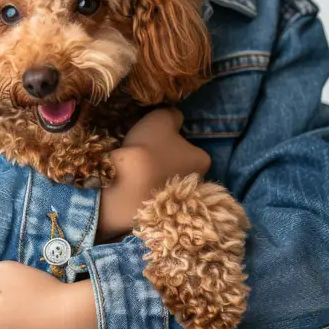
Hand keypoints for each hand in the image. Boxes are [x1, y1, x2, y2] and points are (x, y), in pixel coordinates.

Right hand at [97, 108, 211, 242]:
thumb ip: (172, 114)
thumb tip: (175, 118)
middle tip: (143, 151)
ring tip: (133, 166)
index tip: (154, 138)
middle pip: (178, 162)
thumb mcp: (161, 118)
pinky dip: (143, 187)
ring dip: (152, 172)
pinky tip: (130, 181)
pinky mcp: (161, 214)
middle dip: (163, 158)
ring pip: (165, 179)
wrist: (125, 192)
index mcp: (203, 159)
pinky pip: (153, 194)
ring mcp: (180, 202)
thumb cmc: (148, 152)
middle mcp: (198, 183)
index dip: (170, 139)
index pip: (189, 145)